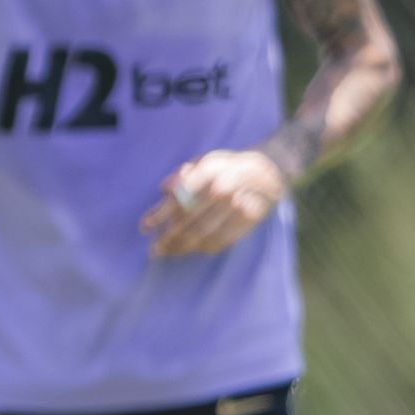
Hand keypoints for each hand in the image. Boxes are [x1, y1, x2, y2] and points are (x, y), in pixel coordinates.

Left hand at [141, 148, 285, 256]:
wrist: (269, 170)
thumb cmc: (227, 168)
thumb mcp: (204, 161)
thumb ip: (182, 174)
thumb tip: (163, 189)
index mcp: (211, 169)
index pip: (180, 196)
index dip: (160, 214)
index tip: (145, 227)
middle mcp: (225, 187)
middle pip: (190, 219)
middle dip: (169, 236)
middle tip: (154, 249)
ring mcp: (240, 203)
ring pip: (206, 232)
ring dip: (183, 246)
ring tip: (168, 253)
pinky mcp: (251, 219)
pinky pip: (224, 239)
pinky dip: (205, 248)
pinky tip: (192, 250)